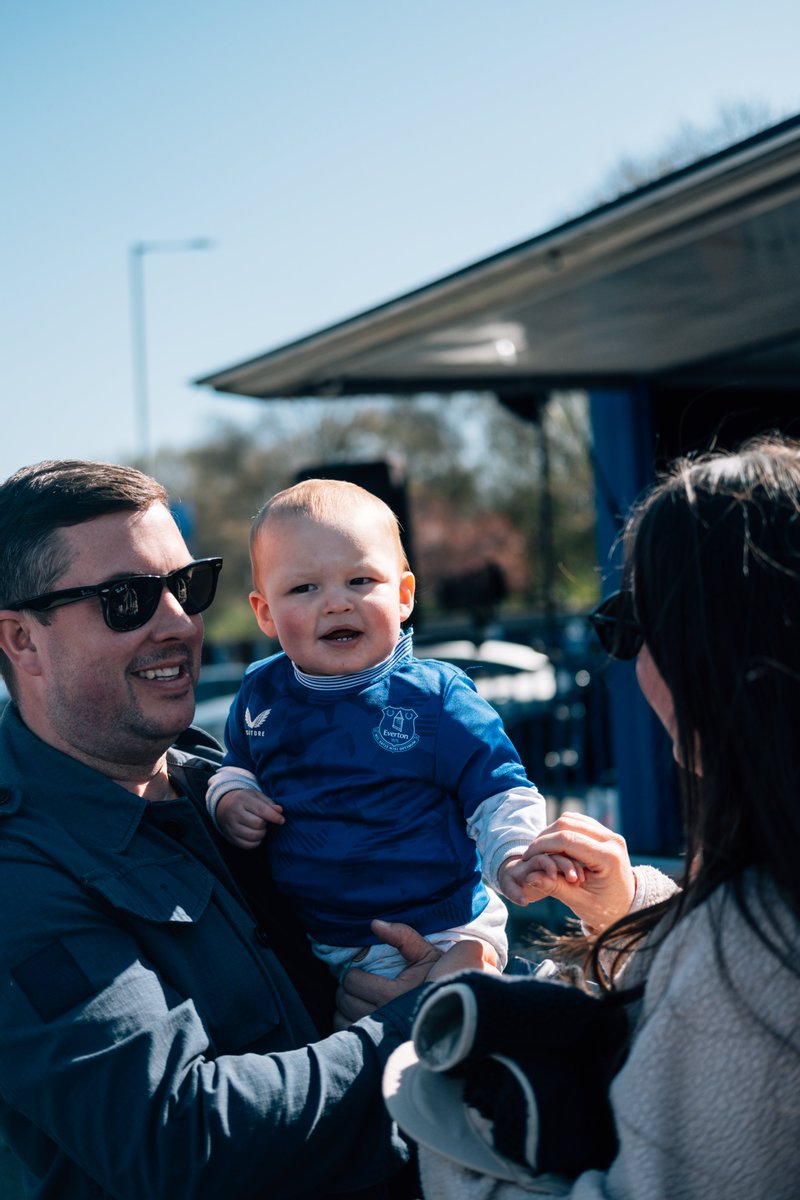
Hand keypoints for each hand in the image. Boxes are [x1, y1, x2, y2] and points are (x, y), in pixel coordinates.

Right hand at [216, 787, 283, 848]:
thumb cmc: (246, 801)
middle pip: (258, 824)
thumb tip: (279, 811)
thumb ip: (269, 803)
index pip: (261, 810)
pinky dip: (255, 842)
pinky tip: (255, 836)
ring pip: (252, 836)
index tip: (282, 820)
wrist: (224, 806)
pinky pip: (247, 845)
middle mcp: (234, 813)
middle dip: (265, 824)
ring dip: (261, 834)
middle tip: (264, 821)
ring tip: (260, 828)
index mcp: (242, 800)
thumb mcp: (257, 796)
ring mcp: (230, 826)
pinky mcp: (230, 837)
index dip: (274, 816)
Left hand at [333, 921, 488, 1029]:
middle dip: (346, 989)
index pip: (355, 982)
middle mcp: (387, 1015)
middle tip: (354, 982)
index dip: (352, 974)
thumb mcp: (426, 953)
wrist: (459, 1007)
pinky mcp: (380, 1046)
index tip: (358, 971)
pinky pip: (351, 1035)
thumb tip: (374, 924)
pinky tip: (357, 1015)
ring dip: (344, 1007)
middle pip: (347, 1001)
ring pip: (344, 1019)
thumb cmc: (442, 977)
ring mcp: (382, 1034)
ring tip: (354, 998)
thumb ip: (403, 936)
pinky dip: (347, 1024)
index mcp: (395, 993)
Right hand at [512, 812, 635, 933]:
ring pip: (572, 819)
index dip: (543, 845)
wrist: (628, 905)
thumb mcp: (579, 902)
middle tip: (530, 853)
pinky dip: (562, 830)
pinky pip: (579, 822)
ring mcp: (610, 834)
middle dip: (545, 837)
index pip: (567, 840)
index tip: (526, 857)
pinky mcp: (606, 833)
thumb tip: (529, 877)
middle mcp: (612, 840)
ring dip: (552, 831)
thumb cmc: (604, 909)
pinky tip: (553, 845)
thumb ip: (555, 887)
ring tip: (540, 849)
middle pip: (568, 824)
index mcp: (608, 858)